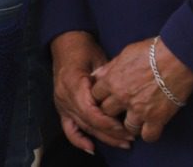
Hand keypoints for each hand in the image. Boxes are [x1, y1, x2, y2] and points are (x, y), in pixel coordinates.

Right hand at [50, 31, 130, 152]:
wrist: (66, 44)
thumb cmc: (85, 50)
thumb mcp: (100, 61)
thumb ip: (108, 81)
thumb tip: (124, 99)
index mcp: (73, 84)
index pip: (91, 112)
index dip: (109, 124)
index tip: (127, 128)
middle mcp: (64, 97)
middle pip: (89, 123)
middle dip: (111, 133)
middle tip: (131, 138)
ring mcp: (61, 103)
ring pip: (83, 127)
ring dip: (103, 137)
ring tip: (123, 143)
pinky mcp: (61, 107)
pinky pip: (68, 128)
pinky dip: (78, 139)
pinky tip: (92, 148)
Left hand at [91, 37, 192, 144]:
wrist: (176, 56)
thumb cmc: (151, 51)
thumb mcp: (124, 54)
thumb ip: (109, 68)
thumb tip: (98, 75)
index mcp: (111, 80)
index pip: (95, 95)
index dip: (102, 97)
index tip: (109, 98)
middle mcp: (121, 97)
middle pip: (107, 113)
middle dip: (113, 111)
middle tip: (122, 110)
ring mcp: (139, 109)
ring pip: (126, 127)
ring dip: (131, 124)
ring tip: (137, 120)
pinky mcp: (157, 118)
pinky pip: (148, 136)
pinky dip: (149, 134)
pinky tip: (152, 127)